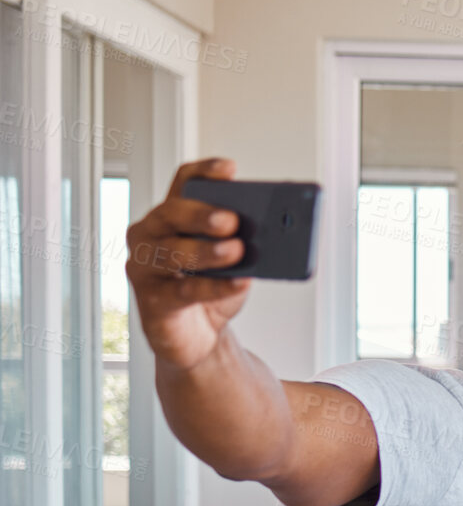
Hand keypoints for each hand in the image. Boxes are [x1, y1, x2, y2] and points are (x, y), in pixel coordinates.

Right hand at [124, 158, 251, 369]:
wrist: (198, 336)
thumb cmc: (213, 289)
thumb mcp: (234, 260)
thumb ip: (244, 241)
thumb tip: (274, 231)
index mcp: (174, 216)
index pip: (183, 183)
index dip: (204, 173)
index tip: (229, 169)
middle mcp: (151, 234)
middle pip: (172, 213)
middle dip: (202, 214)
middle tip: (232, 219)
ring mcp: (145, 266)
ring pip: (172, 252)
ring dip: (206, 251)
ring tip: (236, 250)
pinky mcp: (153, 300)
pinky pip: (185, 291)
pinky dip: (215, 286)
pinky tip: (240, 282)